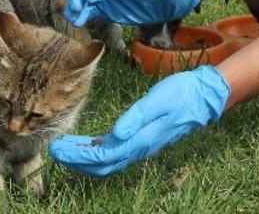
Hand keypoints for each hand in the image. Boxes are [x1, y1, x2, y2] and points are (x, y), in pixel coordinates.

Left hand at [50, 65, 229, 175]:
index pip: (101, 156)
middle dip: (75, 160)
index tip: (57, 148)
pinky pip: (115, 151)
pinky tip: (89, 141)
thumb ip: (136, 117)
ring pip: (107, 160)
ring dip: (84, 156)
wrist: (204, 97)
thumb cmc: (182, 94)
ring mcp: (141, 145)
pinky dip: (97, 149)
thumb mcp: (158, 100)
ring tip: (66, 147)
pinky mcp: (143, 137)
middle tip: (54, 150)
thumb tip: (114, 135)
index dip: (77, 155)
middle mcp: (138, 148)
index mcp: (140, 140)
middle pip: (101, 164)